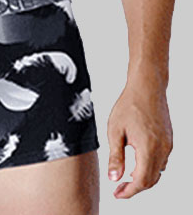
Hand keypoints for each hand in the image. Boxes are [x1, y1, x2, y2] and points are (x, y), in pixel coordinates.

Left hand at [107, 81, 172, 198]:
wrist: (147, 88)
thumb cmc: (129, 105)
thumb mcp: (115, 130)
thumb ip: (116, 156)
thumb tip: (114, 177)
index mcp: (148, 148)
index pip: (141, 181)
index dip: (129, 191)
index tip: (117, 194)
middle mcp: (162, 150)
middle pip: (151, 180)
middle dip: (135, 188)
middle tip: (119, 189)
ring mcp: (168, 145)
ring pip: (157, 172)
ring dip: (143, 178)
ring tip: (125, 177)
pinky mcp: (169, 140)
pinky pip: (161, 161)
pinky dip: (150, 167)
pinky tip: (137, 163)